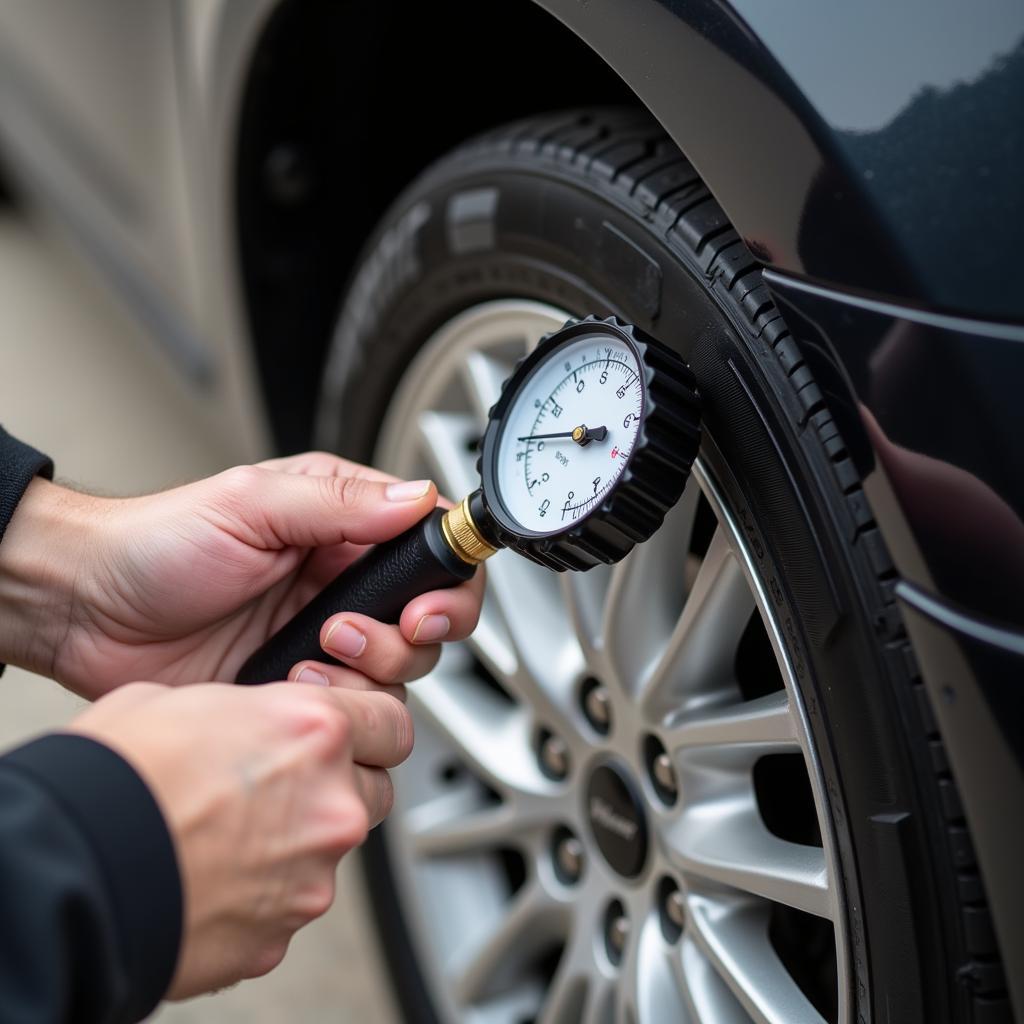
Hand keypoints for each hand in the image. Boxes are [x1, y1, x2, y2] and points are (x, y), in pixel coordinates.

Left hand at [0, 452, 482, 697]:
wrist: (86, 611)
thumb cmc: (155, 542)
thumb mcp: (250, 502)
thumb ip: (340, 501)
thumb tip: (417, 497)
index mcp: (342, 524)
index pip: (431, 546)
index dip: (447, 583)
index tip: (423, 608)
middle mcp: (342, 581)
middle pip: (432, 616)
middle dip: (409, 634)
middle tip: (351, 631)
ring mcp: (324, 637)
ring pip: (402, 668)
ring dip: (368, 671)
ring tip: (312, 654)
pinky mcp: (299, 685)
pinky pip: (355, 706)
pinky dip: (337, 705)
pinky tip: (291, 687)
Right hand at [69, 678, 411, 995]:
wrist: (68, 869)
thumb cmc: (114, 777)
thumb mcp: (181, 697)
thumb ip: (247, 709)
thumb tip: (248, 720)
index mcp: (314, 732)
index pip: (391, 721)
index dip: (371, 725)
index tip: (354, 731)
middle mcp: (329, 803)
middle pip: (374, 790)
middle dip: (341, 784)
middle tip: (285, 782)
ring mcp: (309, 876)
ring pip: (332, 850)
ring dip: (299, 840)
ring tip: (230, 833)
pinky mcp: (277, 937)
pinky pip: (288, 905)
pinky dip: (263, 893)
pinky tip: (212, 876)